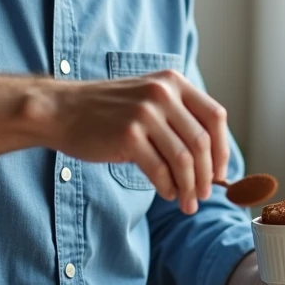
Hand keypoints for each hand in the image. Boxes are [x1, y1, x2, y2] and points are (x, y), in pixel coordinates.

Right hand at [44, 70, 228, 213]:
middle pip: (201, 142)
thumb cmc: (107, 111)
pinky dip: (168, 187)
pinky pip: (160, 169)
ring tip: (187, 203)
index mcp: (172, 82)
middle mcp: (162, 93)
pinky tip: (167, 194)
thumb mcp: (148, 100)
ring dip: (189, 187)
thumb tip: (212, 161)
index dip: (223, 148)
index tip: (221, 172)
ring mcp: (144, 113)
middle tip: (205, 194)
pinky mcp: (128, 135)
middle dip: (207, 175)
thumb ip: (178, 119)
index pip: (215, 116)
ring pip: (183, 159)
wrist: (62, 110)